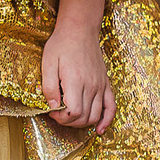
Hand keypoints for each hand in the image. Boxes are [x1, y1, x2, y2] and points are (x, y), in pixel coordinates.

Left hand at [40, 15, 116, 131]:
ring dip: (83, 123)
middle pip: (84, 117)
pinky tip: (100, 129)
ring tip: (71, 118)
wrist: (80, 29)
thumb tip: (53, 107)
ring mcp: (101, 85)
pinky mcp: (105, 84)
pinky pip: (111, 107)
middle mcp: (91, 86)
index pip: (74, 112)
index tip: (52, 112)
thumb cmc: (61, 44)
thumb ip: (48, 86)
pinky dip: (107, 120)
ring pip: (96, 115)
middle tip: (58, 115)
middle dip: (69, 122)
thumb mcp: (47, 62)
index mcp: (76, 81)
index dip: (61, 118)